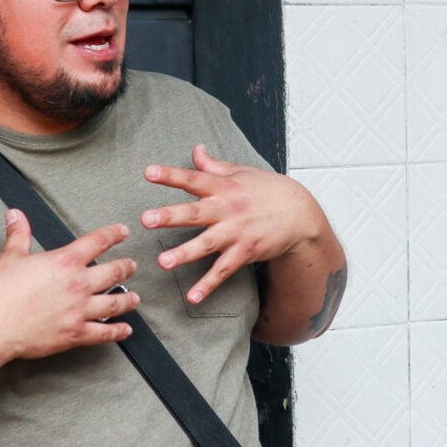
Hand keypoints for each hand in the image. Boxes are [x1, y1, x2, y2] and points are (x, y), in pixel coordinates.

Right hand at [0, 209, 138, 360]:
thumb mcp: (11, 256)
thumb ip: (19, 234)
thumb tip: (15, 214)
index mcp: (66, 262)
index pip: (98, 242)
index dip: (113, 234)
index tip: (123, 231)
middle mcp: (79, 284)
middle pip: (114, 272)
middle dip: (127, 268)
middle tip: (132, 266)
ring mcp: (79, 310)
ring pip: (115, 303)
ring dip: (128, 300)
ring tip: (135, 298)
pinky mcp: (75, 333)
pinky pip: (104, 332)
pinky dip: (117, 331)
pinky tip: (125, 330)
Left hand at [140, 144, 324, 303]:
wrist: (300, 214)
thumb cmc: (268, 191)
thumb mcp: (242, 173)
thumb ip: (214, 165)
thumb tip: (196, 149)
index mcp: (223, 188)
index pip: (193, 179)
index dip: (171, 175)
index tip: (148, 172)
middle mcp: (227, 210)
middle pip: (195, 213)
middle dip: (170, 216)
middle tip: (146, 219)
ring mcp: (237, 233)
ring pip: (206, 244)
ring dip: (184, 254)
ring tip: (163, 262)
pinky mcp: (245, 252)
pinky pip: (224, 271)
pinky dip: (208, 285)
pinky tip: (192, 297)